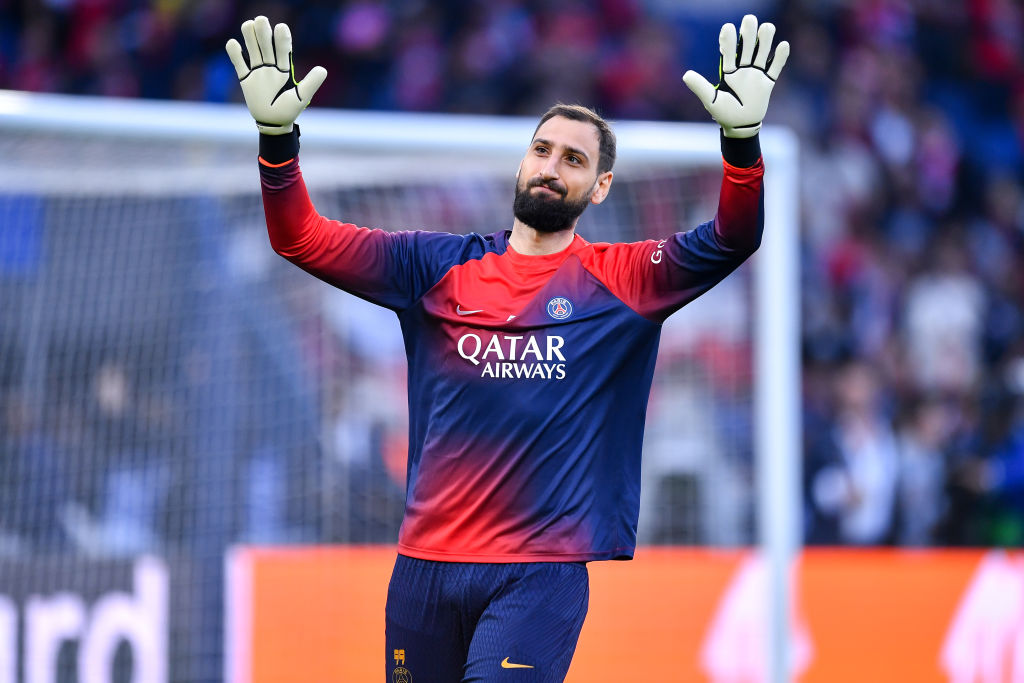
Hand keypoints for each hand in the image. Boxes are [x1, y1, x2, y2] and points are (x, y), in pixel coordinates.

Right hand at [225, 16, 326, 134]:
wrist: (273, 123)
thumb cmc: (289, 110)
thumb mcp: (301, 97)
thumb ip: (311, 83)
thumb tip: (323, 69)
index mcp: (285, 68)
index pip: (283, 50)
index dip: (282, 39)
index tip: (281, 27)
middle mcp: (271, 66)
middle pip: (266, 45)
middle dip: (264, 33)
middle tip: (261, 20)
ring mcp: (257, 71)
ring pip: (252, 50)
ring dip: (250, 37)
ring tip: (249, 25)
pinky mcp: (245, 78)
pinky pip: (239, 63)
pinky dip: (235, 53)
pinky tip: (234, 44)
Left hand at [683, 15, 789, 137]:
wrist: (740, 126)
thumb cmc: (724, 113)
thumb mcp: (711, 100)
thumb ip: (700, 87)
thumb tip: (686, 75)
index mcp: (728, 71)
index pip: (729, 52)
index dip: (729, 40)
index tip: (728, 27)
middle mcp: (743, 69)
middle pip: (747, 47)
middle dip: (748, 34)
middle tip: (749, 19)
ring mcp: (756, 75)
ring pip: (762, 53)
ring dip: (765, 41)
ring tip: (767, 27)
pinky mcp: (767, 83)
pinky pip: (775, 68)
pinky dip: (780, 58)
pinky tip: (783, 45)